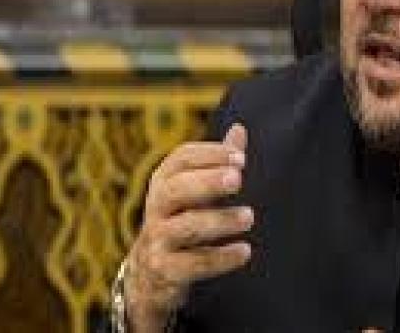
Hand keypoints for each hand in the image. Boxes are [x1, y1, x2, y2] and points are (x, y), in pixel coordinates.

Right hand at [124, 123, 253, 332]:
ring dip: (219, 220)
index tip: (241, 159)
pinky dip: (219, 258)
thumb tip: (239, 129)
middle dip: (206, 182)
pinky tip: (244, 251)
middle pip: (176, 189)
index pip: (181, 159)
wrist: (150, 271)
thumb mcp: (196, 188)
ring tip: (249, 217)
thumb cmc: (182, 216)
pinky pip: (192, 264)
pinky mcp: (165, 269)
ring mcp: (158, 239)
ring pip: (185, 227)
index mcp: (165, 180)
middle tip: (238, 179)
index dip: (210, 155)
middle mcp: (157, 206)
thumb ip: (218, 162)